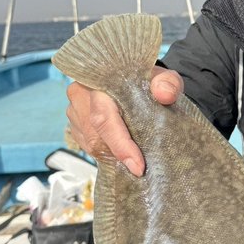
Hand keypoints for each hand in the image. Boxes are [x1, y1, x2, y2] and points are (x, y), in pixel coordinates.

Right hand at [65, 67, 182, 174]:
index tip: (138, 167)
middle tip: (142, 163)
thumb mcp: (163, 77)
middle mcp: (81, 94)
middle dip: (120, 154)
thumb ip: (168, 82)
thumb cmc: (146, 79)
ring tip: (134, 153)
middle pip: (96, 137)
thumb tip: (165, 94)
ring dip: (113, 154)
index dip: (120, 145)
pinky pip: (88, 146)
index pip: (104, 118)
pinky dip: (106, 152)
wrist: (131, 78)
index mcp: (101, 81)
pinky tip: (121, 148)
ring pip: (91, 145)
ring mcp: (74, 109)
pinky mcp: (75, 122)